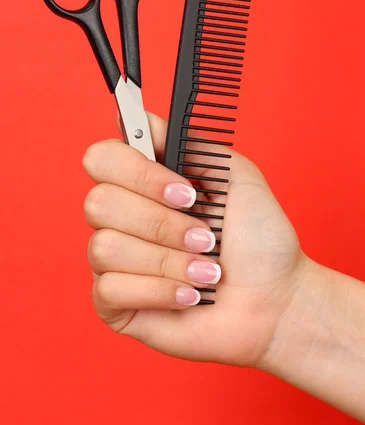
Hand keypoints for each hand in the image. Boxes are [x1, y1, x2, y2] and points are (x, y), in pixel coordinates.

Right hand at [82, 112, 304, 366]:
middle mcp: (124, 219)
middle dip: (161, 223)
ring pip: (105, 247)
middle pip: (99, 203)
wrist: (277, 299)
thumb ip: (188, 143)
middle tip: (205, 236)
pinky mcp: (115, 305)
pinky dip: (160, 290)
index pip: (103, 159)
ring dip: (167, 260)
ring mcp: (116, 263)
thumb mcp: (234, 175)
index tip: (186, 191)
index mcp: (145, 185)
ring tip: (205, 270)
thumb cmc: (260, 240)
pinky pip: (108, 289)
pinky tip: (189, 295)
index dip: (138, 173)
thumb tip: (143, 119)